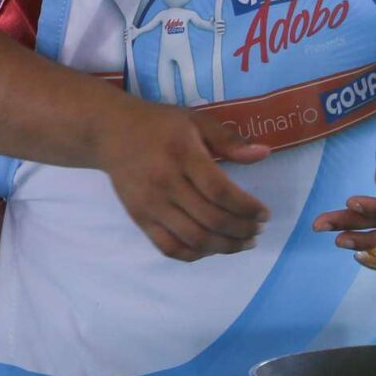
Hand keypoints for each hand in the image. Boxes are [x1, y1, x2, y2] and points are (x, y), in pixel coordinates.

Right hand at [95, 101, 272, 260]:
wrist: (110, 132)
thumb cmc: (159, 125)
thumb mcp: (195, 121)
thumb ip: (229, 140)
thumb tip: (263, 154)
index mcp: (182, 154)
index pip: (220, 192)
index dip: (247, 208)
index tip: (265, 214)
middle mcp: (165, 183)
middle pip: (211, 219)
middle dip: (242, 231)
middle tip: (258, 230)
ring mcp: (150, 204)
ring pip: (193, 239)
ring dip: (224, 247)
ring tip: (242, 243)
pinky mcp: (139, 218)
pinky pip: (169, 247)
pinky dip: (195, 254)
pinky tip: (211, 248)